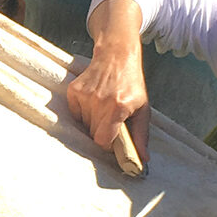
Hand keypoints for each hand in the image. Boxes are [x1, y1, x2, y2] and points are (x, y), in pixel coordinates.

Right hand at [66, 48, 149, 162]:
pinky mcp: (74, 91)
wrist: (116, 56)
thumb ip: (141, 136)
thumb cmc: (132, 84)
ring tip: (103, 108)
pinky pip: (76, 114)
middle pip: (93, 134)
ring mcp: (85, 95)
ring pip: (84, 124)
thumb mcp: (143, 109)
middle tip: (111, 121)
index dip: (107, 144)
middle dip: (102, 132)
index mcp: (118, 107)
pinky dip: (83, 112)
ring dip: (93, 122)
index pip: (103, 140)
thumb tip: (143, 160)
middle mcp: (100, 101)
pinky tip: (93, 101)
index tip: (113, 139)